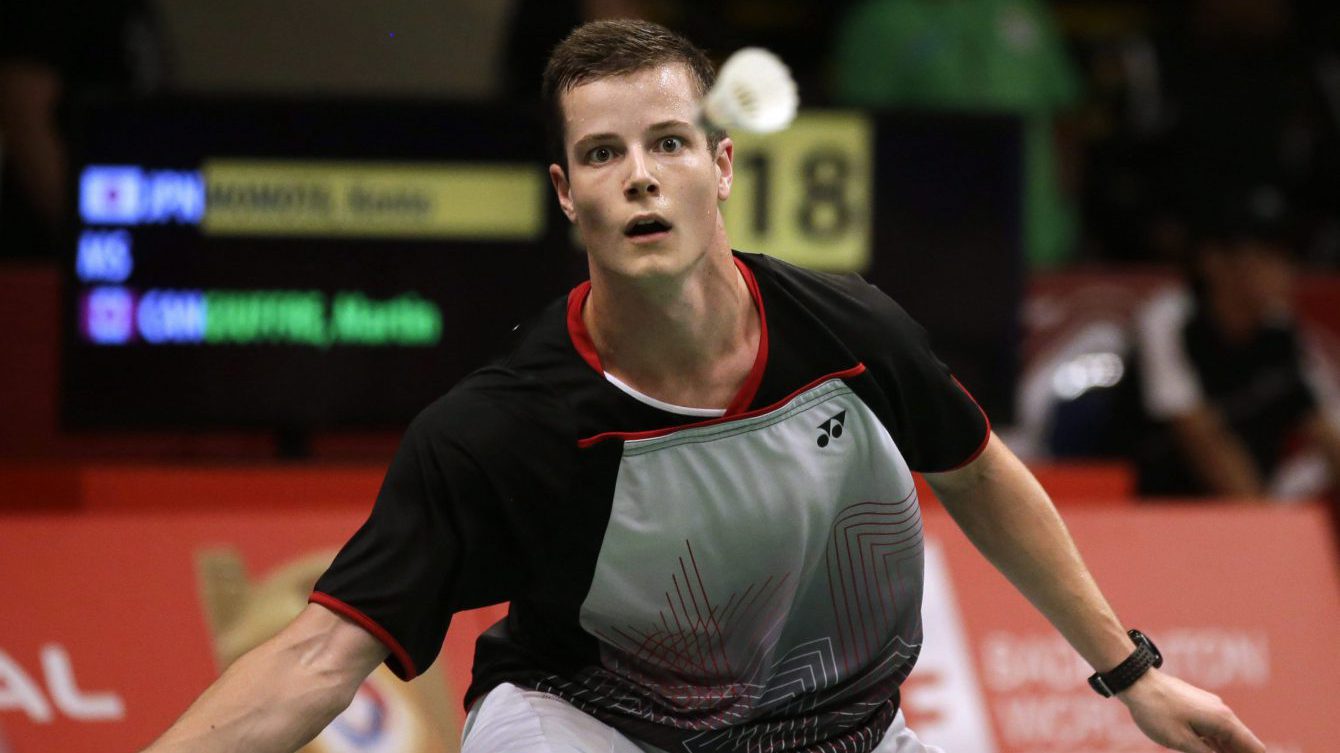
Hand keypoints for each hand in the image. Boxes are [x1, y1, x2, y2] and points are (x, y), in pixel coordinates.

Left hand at [1117, 669, 1265, 752]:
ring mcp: (1210, 708)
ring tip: (1209, 752)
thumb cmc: (1157, 712)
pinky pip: (1214, 730)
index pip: (1255, 748)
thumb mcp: (1182, 741)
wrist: (1136, 682)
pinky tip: (1208, 750)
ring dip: (1226, 751)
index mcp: (1223, 721)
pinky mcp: (1198, 707)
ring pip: (1227, 737)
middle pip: (1242, 743)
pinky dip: (1215, 744)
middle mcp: (1222, 712)